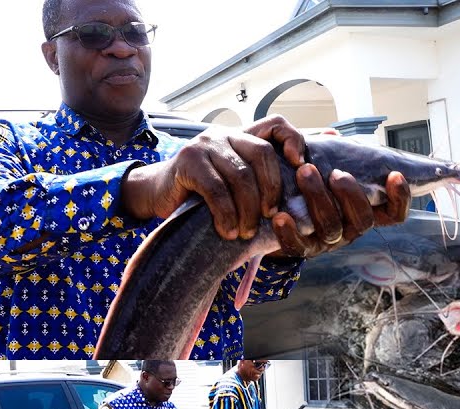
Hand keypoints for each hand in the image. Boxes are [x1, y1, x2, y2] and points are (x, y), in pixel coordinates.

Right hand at [124, 118, 297, 240]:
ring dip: (248, 210)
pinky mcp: (188, 161)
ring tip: (247, 232)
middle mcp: (225, 134)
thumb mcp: (236, 186)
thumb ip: (261, 183)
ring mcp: (205, 145)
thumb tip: (301, 200)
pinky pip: (217, 189)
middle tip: (271, 216)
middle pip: (262, 153)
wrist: (158, 194)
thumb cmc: (204, 195)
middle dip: (271, 189)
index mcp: (242, 137)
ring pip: (240, 175)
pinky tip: (227, 231)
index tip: (300, 166)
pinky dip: (226, 215)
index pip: (276, 124)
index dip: (293, 139)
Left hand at [271, 165, 410, 258]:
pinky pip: (299, 247)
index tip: (394, 174)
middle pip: (364, 220)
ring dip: (319, 199)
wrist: (276, 210)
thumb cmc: (304, 184)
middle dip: (352, 195)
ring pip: (332, 228)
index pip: (393, 214)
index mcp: (362, 210)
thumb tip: (331, 135)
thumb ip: (329, 152)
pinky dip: (291, 232)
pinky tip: (281, 216)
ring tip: (304, 172)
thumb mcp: (321, 166)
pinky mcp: (301, 249)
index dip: (400, 198)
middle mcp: (350, 228)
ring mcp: (327, 241)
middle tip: (336, 173)